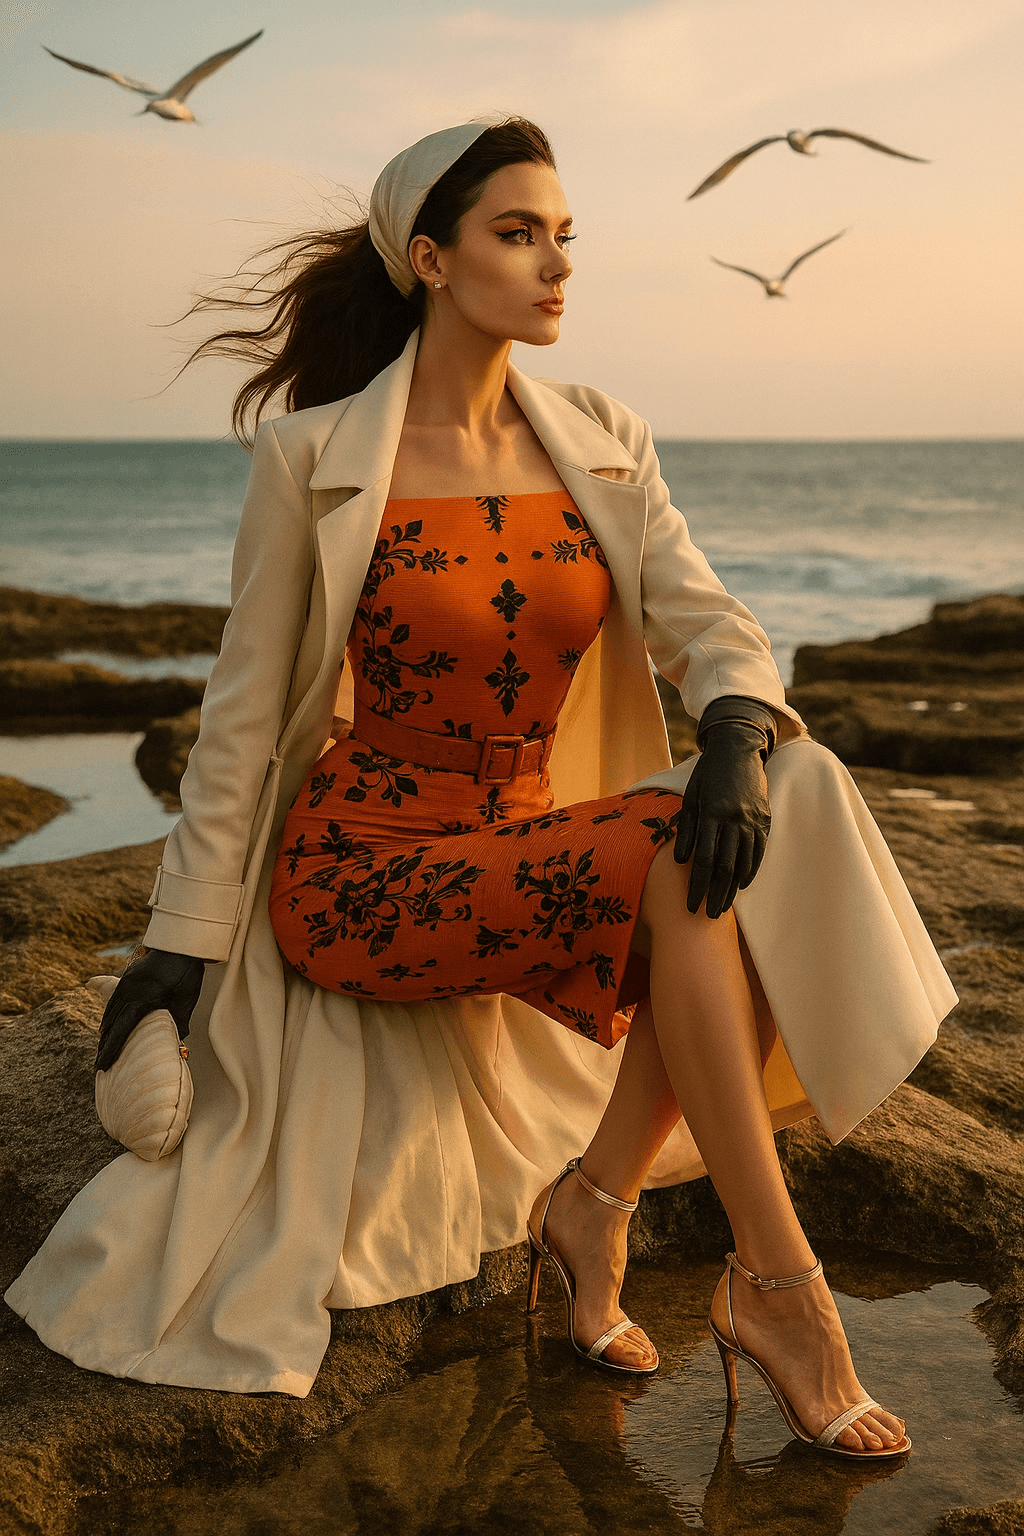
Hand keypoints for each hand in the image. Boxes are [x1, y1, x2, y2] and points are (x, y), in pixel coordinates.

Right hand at [95, 948, 204, 1071]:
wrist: (180, 944)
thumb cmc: (186, 973)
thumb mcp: (186, 998)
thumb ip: (179, 1020)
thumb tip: (180, 1041)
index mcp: (141, 1000)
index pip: (121, 1030)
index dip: (110, 1049)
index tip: (102, 1065)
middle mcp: (128, 993)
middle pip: (111, 1025)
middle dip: (105, 1046)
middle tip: (99, 1065)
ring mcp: (125, 984)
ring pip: (110, 1013)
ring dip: (105, 1033)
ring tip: (101, 1050)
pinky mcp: (126, 978)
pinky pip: (113, 1001)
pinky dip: (108, 1016)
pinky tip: (106, 1026)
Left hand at [674, 720, 771, 918]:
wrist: (738, 749)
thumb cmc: (707, 773)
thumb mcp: (690, 797)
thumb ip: (686, 828)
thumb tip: (681, 860)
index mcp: (712, 814)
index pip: (704, 860)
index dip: (697, 886)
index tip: (690, 906)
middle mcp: (734, 819)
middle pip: (725, 867)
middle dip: (715, 894)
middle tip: (707, 916)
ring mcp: (752, 820)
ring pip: (743, 862)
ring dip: (732, 888)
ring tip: (722, 906)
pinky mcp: (764, 819)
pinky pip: (758, 850)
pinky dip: (751, 869)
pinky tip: (742, 884)